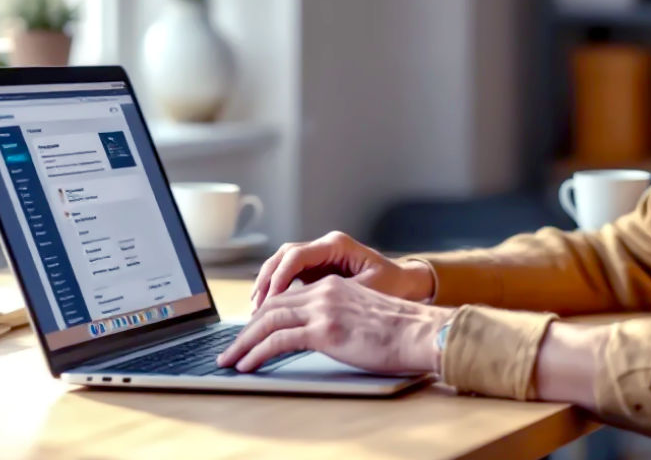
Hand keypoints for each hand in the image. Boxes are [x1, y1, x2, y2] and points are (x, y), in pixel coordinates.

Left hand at [218, 275, 453, 373]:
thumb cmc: (401, 332)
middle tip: (230, 349)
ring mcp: (323, 308)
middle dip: (245, 330)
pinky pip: (278, 340)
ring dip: (243, 342)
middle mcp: (324, 291)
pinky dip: (257, 353)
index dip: (263, 316)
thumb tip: (327, 336)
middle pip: (271, 307)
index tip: (249, 334)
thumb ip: (341, 318)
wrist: (421, 332)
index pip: (287, 298)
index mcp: (333, 285)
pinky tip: (247, 365)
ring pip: (268, 321)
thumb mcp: (364, 316)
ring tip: (230, 360)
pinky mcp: (324, 329)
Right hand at [250, 230, 433, 309]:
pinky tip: (268, 309)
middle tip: (257, 307)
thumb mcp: (370, 289)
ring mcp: (318, 257)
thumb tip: (315, 308)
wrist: (405, 283)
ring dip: (267, 285)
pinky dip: (277, 290)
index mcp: (336, 244)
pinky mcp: (315, 271)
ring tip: (256, 310)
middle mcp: (324, 247)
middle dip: (267, 281)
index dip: (280, 277)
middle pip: (283, 256)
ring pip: (282, 264)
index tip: (271, 300)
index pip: (297, 255)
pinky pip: (289, 276)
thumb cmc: (392, 285)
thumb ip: (342, 295)